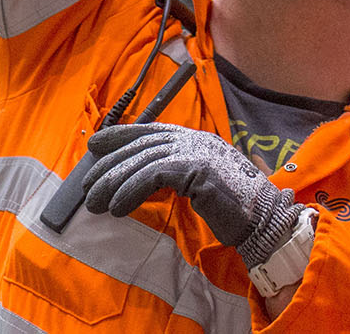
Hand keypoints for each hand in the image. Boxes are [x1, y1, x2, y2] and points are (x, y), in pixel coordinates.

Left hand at [82, 122, 302, 267]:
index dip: (119, 135)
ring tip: (96, 204)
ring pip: (142, 161)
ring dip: (113, 184)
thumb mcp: (198, 184)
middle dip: (108, 165)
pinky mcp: (195, 168)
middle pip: (140, 145)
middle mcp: (194, 139)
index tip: (94, 145)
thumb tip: (139, 180)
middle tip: (87, 186)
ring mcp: (196, 151)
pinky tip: (117, 208)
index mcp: (194, 139)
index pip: (150, 130)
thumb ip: (174, 174)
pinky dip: (130, 192)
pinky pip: (153, 176)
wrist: (263, 219)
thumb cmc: (232, 207)